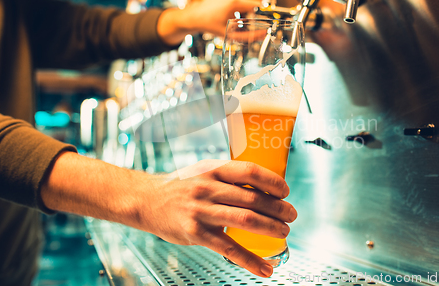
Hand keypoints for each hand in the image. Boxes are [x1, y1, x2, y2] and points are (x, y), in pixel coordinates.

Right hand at [136, 160, 297, 277]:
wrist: (147, 200)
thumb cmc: (181, 185)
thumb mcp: (203, 170)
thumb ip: (229, 176)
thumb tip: (263, 186)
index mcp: (213, 169)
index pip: (250, 171)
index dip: (273, 181)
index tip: (285, 191)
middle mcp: (208, 187)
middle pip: (253, 198)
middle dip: (279, 209)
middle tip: (292, 215)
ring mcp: (202, 211)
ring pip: (247, 220)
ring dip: (272, 228)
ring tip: (284, 233)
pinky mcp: (196, 233)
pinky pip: (230, 249)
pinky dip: (251, 261)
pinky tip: (266, 268)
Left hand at [157, 0, 263, 44]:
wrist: (199, 16)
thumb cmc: (213, 24)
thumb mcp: (231, 34)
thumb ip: (249, 36)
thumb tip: (264, 33)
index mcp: (235, 1)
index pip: (258, 4)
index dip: (260, 12)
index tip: (257, 17)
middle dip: (257, 4)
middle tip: (249, 13)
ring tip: (244, 5)